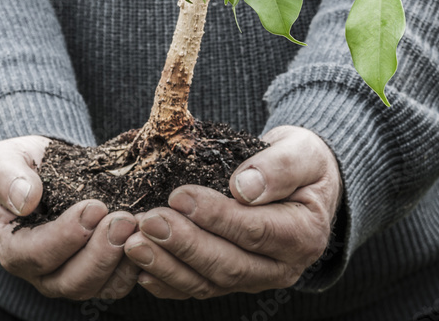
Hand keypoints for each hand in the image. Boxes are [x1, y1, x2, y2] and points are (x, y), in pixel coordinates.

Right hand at [0, 135, 140, 299]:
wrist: (46, 169)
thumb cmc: (22, 165)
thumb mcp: (3, 160)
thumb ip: (7, 176)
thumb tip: (26, 199)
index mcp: (14, 248)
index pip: (37, 254)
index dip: (67, 236)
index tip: (94, 207)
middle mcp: (42, 272)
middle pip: (72, 281)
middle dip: (101, 253)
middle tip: (124, 219)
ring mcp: (72, 276)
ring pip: (99, 286)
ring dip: (122, 260)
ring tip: (139, 226)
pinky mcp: (99, 273)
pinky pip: (119, 282)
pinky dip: (137, 264)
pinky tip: (150, 236)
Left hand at [123, 125, 341, 298]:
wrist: (301, 179)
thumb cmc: (301, 161)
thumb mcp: (301, 152)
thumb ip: (279, 168)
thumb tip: (243, 188)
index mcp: (304, 234)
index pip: (255, 231)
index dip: (215, 216)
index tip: (180, 195)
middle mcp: (281, 266)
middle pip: (229, 265)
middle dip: (184, 244)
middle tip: (148, 221)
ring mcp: (255, 278)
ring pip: (210, 283)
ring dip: (169, 266)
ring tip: (135, 244)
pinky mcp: (232, 280)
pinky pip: (199, 288)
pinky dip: (169, 282)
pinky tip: (141, 269)